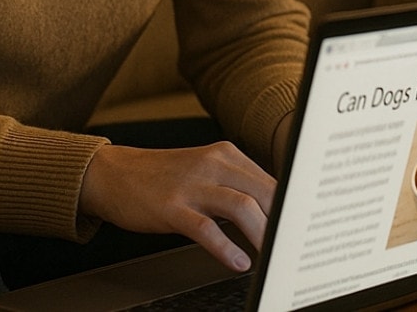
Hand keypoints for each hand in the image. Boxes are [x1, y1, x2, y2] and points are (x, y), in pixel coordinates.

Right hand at [80, 142, 274, 271]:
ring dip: (262, 234)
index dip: (291, 205)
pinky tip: (238, 262)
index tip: (303, 225)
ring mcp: (192, 185)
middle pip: (265, 191)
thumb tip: (274, 209)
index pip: (272, 180)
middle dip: (283, 220)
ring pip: (241, 207)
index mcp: (226, 154)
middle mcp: (213, 164)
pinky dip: (226, 248)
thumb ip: (237, 184)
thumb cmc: (163, 177)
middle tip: (293, 244)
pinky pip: (206, 229)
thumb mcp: (205, 170)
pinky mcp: (172, 207)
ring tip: (272, 255)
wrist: (114, 174)